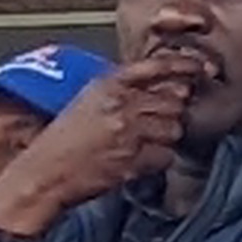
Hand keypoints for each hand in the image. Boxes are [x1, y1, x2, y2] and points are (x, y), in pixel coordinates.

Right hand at [0, 57, 200, 238]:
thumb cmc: (62, 141)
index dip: (183, 66)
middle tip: (155, 124)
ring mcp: (128, 132)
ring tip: (141, 145)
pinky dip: (157, 161)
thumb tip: (170, 86)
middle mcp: (120, 104)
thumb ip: (123, 91)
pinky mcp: (132, 160)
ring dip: (165, 139)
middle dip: (172, 113)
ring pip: (174, 129)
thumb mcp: (86, 102)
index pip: (155, 66)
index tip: (199, 68)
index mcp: (106, 86)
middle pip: (174, 101)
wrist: (42, 175)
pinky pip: (166, 156)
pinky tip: (137, 162)